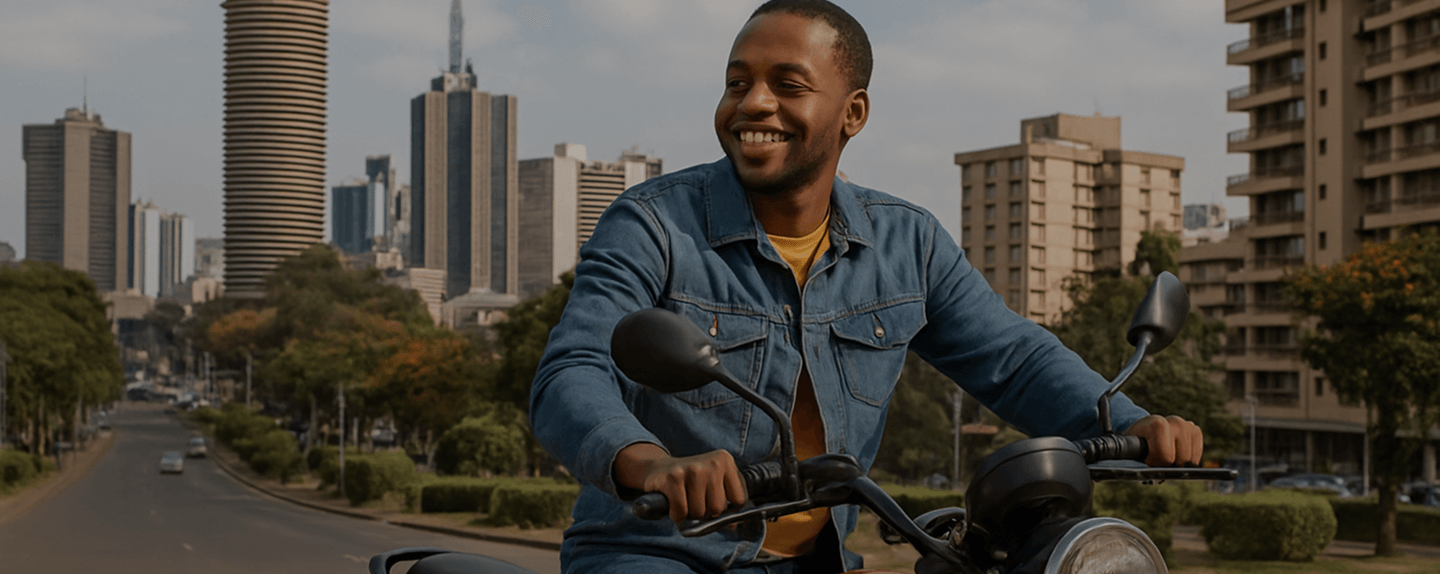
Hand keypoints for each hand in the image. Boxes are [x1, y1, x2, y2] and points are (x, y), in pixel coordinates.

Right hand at [613, 443, 746, 524]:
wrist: (660, 470)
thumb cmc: (691, 482)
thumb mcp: (714, 484)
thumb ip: (728, 503)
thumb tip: (734, 527)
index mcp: (725, 461)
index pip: (739, 500)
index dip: (725, 507)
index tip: (713, 500)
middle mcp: (712, 462)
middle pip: (718, 508)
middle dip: (705, 512)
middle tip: (695, 500)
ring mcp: (692, 468)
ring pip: (699, 512)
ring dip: (689, 514)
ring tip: (684, 500)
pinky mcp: (673, 477)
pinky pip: (681, 511)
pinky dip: (676, 515)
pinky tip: (673, 503)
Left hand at [1124, 414, 1202, 466]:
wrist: (1142, 431)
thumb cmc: (1137, 444)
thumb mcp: (1132, 450)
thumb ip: (1140, 459)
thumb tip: (1154, 473)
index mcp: (1157, 424)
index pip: (1165, 456)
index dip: (1156, 463)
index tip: (1148, 458)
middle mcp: (1175, 421)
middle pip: (1182, 459)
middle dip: (1169, 464)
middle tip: (1158, 457)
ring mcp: (1187, 425)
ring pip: (1191, 460)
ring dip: (1178, 462)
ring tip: (1166, 454)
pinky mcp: (1195, 431)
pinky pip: (1196, 457)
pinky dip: (1187, 461)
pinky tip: (1176, 453)